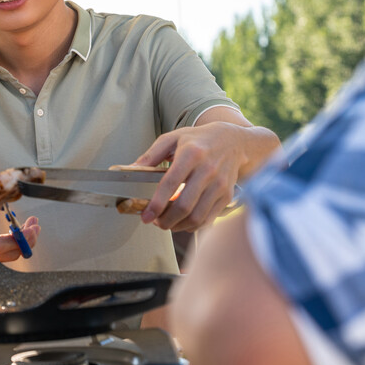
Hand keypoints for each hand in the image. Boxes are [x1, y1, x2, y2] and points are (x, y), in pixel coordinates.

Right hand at [0, 176, 39, 261]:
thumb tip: (7, 182)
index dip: (20, 239)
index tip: (32, 228)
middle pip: (4, 255)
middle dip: (25, 242)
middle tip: (35, 228)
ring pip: (3, 259)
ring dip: (19, 246)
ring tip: (28, 230)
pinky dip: (9, 249)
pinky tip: (15, 237)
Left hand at [131, 122, 247, 231]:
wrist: (233, 141)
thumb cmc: (198, 140)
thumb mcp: (172, 139)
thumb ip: (150, 155)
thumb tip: (130, 169)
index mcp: (191, 154)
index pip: (170, 183)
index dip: (156, 204)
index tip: (146, 217)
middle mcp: (208, 170)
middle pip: (184, 205)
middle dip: (166, 220)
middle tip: (156, 222)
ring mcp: (220, 185)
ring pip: (197, 216)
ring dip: (178, 226)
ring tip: (167, 223)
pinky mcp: (227, 195)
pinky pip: (208, 219)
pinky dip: (193, 226)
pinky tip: (183, 222)